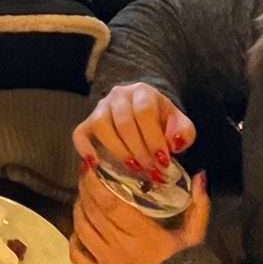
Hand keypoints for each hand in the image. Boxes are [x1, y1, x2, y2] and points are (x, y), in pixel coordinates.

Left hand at [70, 167, 207, 263]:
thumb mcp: (194, 238)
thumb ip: (197, 206)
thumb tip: (200, 175)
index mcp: (142, 234)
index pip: (110, 202)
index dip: (95, 182)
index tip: (91, 165)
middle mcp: (119, 246)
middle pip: (93, 211)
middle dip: (85, 189)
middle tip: (86, 174)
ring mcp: (106, 263)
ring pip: (82, 229)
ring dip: (79, 209)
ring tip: (83, 197)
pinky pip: (77, 255)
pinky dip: (74, 238)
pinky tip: (79, 228)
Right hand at [72, 80, 195, 176]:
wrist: (145, 116)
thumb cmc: (163, 123)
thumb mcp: (180, 125)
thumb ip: (183, 132)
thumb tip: (173, 143)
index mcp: (143, 92)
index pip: (144, 112)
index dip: (153, 138)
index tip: (163, 161)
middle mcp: (118, 95)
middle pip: (123, 121)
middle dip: (139, 150)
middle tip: (150, 171)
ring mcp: (100, 108)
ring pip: (101, 125)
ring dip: (117, 150)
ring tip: (132, 168)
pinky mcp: (87, 123)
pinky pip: (79, 133)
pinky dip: (84, 148)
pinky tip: (95, 164)